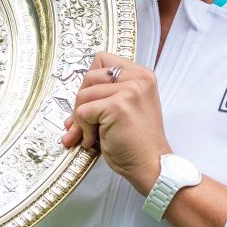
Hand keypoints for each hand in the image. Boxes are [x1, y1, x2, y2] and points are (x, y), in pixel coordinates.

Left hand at [63, 52, 171, 190]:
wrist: (152, 166)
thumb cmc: (138, 142)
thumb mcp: (128, 107)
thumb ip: (107, 94)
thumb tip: (75, 102)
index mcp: (141, 75)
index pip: (102, 60)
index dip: (90, 82)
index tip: (90, 101)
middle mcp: (138, 78)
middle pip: (90, 76)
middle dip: (81, 101)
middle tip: (82, 123)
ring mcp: (128, 91)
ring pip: (83, 94)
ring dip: (80, 119)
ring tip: (91, 135)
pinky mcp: (117, 107)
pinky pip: (83, 112)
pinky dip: (83, 129)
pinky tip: (94, 141)